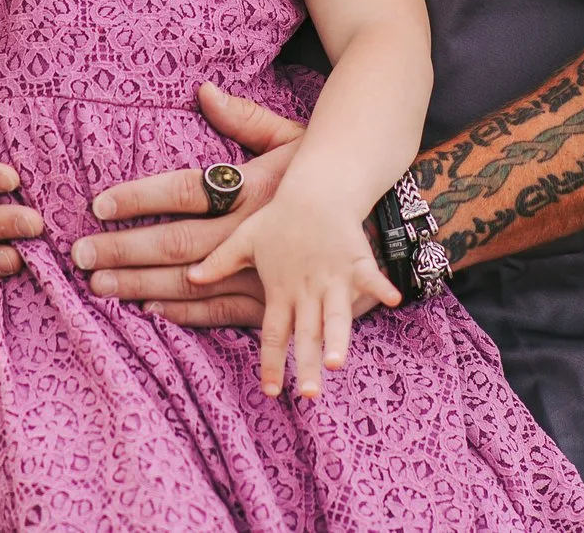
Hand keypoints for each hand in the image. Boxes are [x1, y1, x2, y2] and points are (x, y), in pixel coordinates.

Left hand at [72, 83, 305, 326]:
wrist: (383, 225)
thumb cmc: (327, 176)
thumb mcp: (292, 138)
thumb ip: (244, 118)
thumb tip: (203, 91)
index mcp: (252, 187)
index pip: (184, 190)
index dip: (139, 198)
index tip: (99, 204)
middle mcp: (252, 231)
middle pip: (176, 242)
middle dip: (124, 249)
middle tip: (82, 253)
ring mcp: (261, 271)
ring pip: (190, 283)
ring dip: (141, 284)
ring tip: (100, 283)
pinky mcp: (272, 301)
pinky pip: (219, 312)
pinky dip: (181, 314)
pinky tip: (148, 309)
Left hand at [190, 183, 400, 398]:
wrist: (313, 188)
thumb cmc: (280, 216)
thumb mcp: (245, 240)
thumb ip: (220, 262)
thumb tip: (190, 278)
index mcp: (281, 291)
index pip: (273, 334)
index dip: (272, 363)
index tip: (271, 392)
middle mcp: (307, 290)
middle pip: (307, 334)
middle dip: (307, 365)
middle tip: (309, 395)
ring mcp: (333, 278)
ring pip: (335, 315)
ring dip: (337, 338)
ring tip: (338, 363)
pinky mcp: (355, 261)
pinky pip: (370, 276)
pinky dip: (381, 286)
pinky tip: (394, 300)